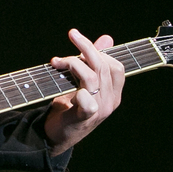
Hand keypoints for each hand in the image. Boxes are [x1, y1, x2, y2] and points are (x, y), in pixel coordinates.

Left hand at [44, 29, 124, 155]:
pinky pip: (87, 101)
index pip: (116, 66)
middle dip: (86, 46)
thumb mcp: (84, 83)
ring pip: (92, 78)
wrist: (57, 136)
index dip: (100, 51)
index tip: (80, 42)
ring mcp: (99, 111)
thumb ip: (95, 63)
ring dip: (72, 63)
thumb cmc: (71, 107)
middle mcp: (110, 101)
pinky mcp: (84, 118)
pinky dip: (76, 91)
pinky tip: (62, 85)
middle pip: (103, 67)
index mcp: (113, 93)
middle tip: (72, 34)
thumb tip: (107, 38)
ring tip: (56, 61)